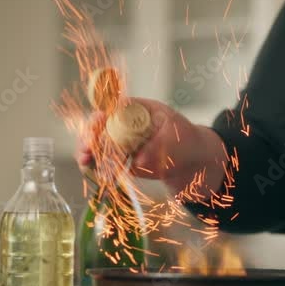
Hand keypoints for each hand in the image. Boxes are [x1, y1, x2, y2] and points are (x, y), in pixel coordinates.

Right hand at [75, 97, 226, 194]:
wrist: (200, 166)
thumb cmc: (191, 144)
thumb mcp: (177, 141)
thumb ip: (157, 149)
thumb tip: (137, 162)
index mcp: (141, 110)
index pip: (114, 108)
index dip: (102, 116)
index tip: (95, 126)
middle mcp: (130, 125)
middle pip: (102, 128)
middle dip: (91, 138)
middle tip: (85, 151)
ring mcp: (127, 144)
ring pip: (102, 147)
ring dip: (91, 155)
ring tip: (84, 162)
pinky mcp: (127, 163)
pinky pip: (109, 165)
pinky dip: (101, 170)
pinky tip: (97, 177)